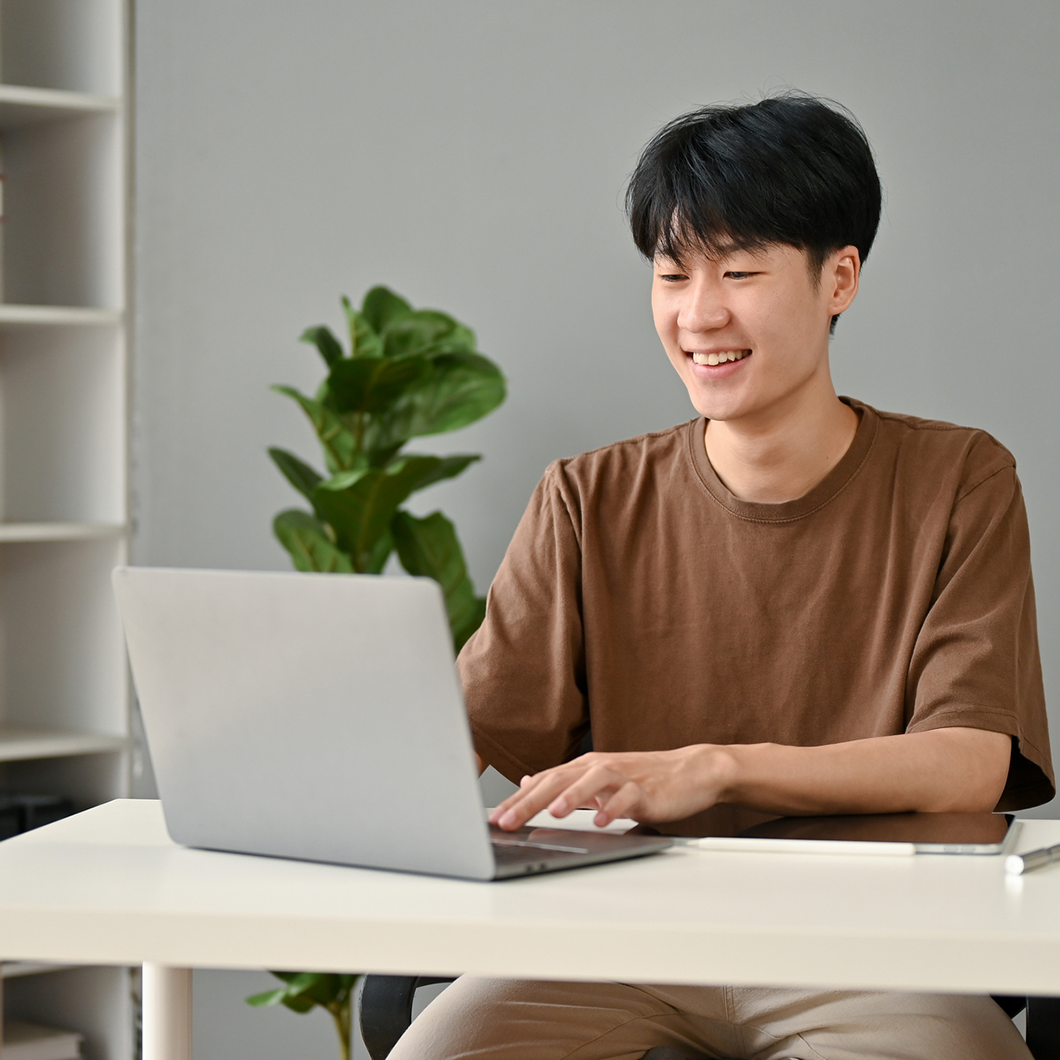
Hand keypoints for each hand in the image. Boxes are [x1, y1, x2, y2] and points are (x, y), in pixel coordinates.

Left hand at [488, 746, 734, 830]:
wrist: (691, 771)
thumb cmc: (644, 779)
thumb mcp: (598, 779)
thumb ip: (565, 782)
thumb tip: (530, 783)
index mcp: (584, 768)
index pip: (543, 782)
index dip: (518, 800)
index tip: (495, 818)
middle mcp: (599, 768)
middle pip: (559, 781)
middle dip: (530, 802)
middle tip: (508, 820)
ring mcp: (623, 777)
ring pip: (592, 782)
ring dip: (572, 797)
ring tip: (554, 814)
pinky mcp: (646, 789)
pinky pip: (627, 798)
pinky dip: (614, 809)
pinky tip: (603, 821)